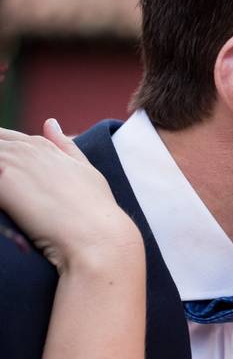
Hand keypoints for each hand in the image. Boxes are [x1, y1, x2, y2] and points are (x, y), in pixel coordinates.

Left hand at [0, 119, 141, 272]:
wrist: (96, 235)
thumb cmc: (96, 209)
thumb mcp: (86, 171)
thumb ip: (65, 147)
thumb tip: (50, 123)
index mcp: (42, 145)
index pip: (3, 140)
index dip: (2, 160)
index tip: (11, 180)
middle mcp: (25, 148)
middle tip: (11, 189)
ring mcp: (11, 163)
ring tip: (10, 198)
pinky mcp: (2, 183)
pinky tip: (4, 206)